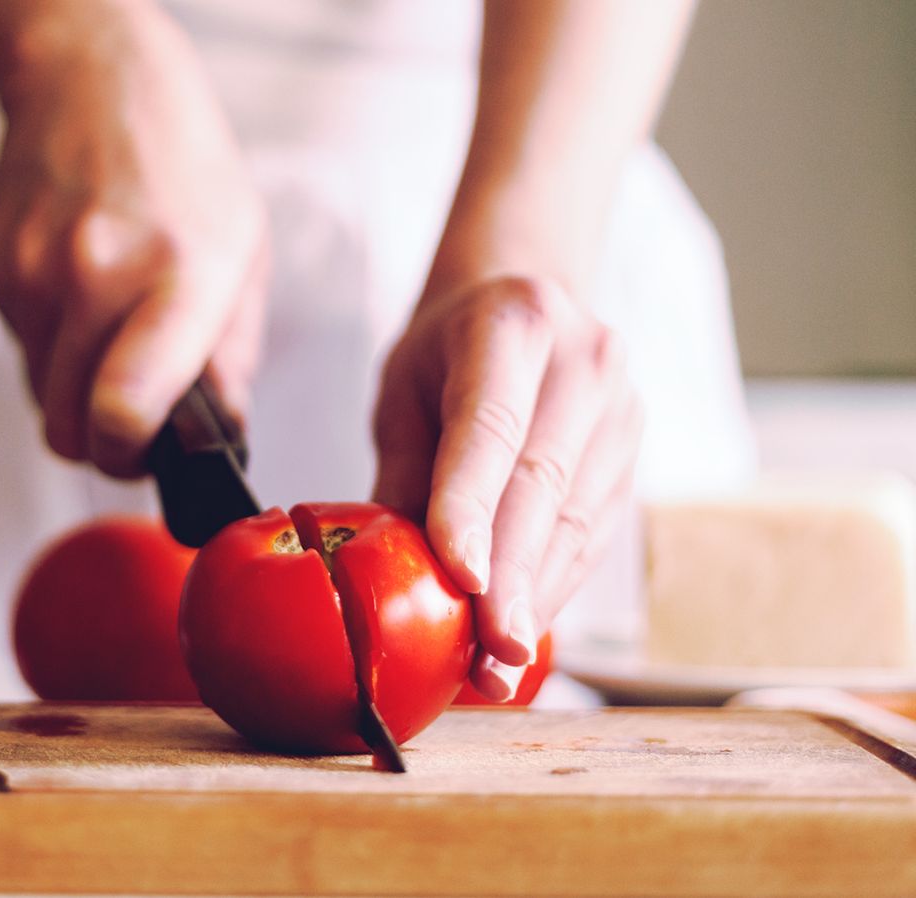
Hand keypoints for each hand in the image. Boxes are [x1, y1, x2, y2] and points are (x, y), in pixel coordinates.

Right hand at [0, 3, 266, 474]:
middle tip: (136, 419)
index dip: (129, 455)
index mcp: (177, 275)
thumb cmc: (184, 169)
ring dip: (76, 393)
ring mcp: (33, 272)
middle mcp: (95, 275)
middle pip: (69, 427)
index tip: (146, 452)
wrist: (90, 77)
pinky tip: (81, 296)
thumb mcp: (244, 255)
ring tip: (114, 333)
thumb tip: (220, 439)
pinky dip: (52, 349)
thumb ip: (232, 359)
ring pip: (40, 397)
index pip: (124, 408)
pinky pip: (21, 352)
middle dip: (103, 443)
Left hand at [373, 276, 642, 700]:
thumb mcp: (404, 391)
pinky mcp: (633, 455)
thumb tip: (391, 575)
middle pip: (544, 484)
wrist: (526, 302)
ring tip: (495, 666)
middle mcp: (585, 362)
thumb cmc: (448, 351)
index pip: (492, 426)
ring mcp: (622, 410)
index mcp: (513, 323)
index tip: (462, 580)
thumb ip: (403, 473)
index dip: (475, 506)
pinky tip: (522, 631)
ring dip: (536, 600)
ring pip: (577, 522)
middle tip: (487, 655)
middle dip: (514, 579)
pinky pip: (593, 536)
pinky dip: (554, 589)